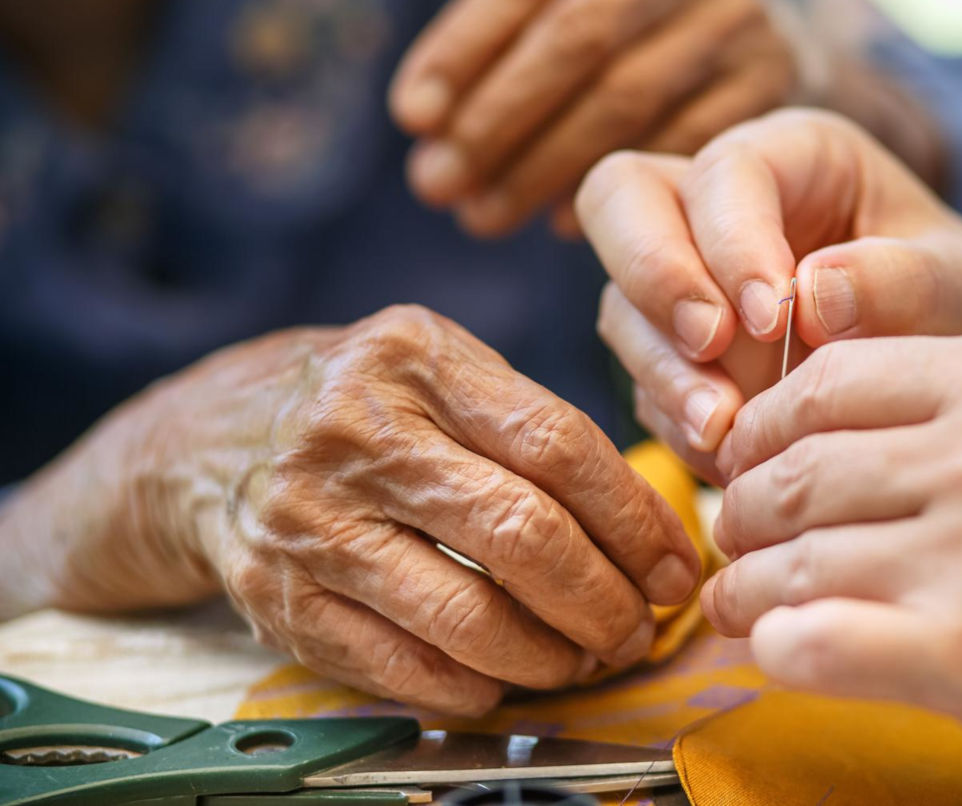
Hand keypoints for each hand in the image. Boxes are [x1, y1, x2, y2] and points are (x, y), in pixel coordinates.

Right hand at [0, 306, 698, 714]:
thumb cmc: (361, 402)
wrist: (205, 441)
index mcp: (416, 358)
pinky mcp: (276, 595)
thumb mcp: (435, 365)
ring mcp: (308, 518)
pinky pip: (400, 665)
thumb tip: (646, 528)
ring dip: (551, 654)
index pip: (558, 443)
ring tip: (589, 656)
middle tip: (641, 629)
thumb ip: (529, 423)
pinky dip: (475, 685)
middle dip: (605, 599)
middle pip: (521, 534)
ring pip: (465, 614)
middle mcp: (354, 431)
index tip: (675, 565)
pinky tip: (509, 677)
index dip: (634, 519)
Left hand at [388, 0, 795, 236]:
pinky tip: (559, 223)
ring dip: (541, 166)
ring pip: (624, 97)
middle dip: (496, 118)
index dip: (463, 48)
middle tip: (436, 184)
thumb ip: (499, 38)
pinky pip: (680, 142)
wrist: (759, 23)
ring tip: (482, 214)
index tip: (413, 118)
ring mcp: (735, 18)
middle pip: (577, 38)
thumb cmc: (628, 17)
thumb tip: (423, 119)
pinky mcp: (770, 80)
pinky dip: (614, 185)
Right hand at [578, 108, 961, 478]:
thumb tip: (813, 293)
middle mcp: (720, 209)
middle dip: (653, 273)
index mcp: (796, 159)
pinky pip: (643, 383)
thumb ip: (902, 280)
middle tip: (709, 347)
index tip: (773, 319)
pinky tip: (731, 457)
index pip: (724, 171)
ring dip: (663, 368)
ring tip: (724, 429)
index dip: (732, 238)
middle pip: (620, 200)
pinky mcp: (676, 357)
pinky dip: (677, 422)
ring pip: (622, 303)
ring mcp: (686, 284)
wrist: (958, 392)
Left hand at [703, 335, 961, 795]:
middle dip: (745, 516)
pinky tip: (782, 653)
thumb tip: (800, 441)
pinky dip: (779, 649)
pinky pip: (813, 640)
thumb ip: (942, 414)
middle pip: (795, 473)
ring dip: (747, 590)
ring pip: (792, 560)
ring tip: (743, 605)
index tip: (748, 470)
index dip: (762, 434)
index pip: (821, 386)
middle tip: (738, 545)